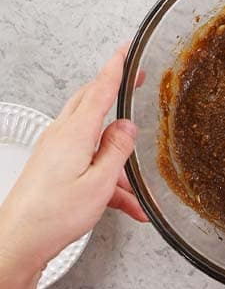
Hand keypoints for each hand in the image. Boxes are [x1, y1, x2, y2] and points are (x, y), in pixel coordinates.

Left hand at [0, 46, 147, 288]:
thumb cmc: (55, 214)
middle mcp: (63, 136)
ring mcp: (57, 151)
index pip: (100, 90)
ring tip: (136, 190)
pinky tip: (127, 206)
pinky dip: (110, 182)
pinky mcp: (55, 167)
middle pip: (92, 103)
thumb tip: (127, 126)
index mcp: (75, 133)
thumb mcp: (99, 182)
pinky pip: (90, 164)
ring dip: (119, 160)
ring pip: (95, 140)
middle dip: (114, 91)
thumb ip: (117, 150)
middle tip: (133, 80)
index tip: (127, 50)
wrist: (23, 238)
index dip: (116, 68)